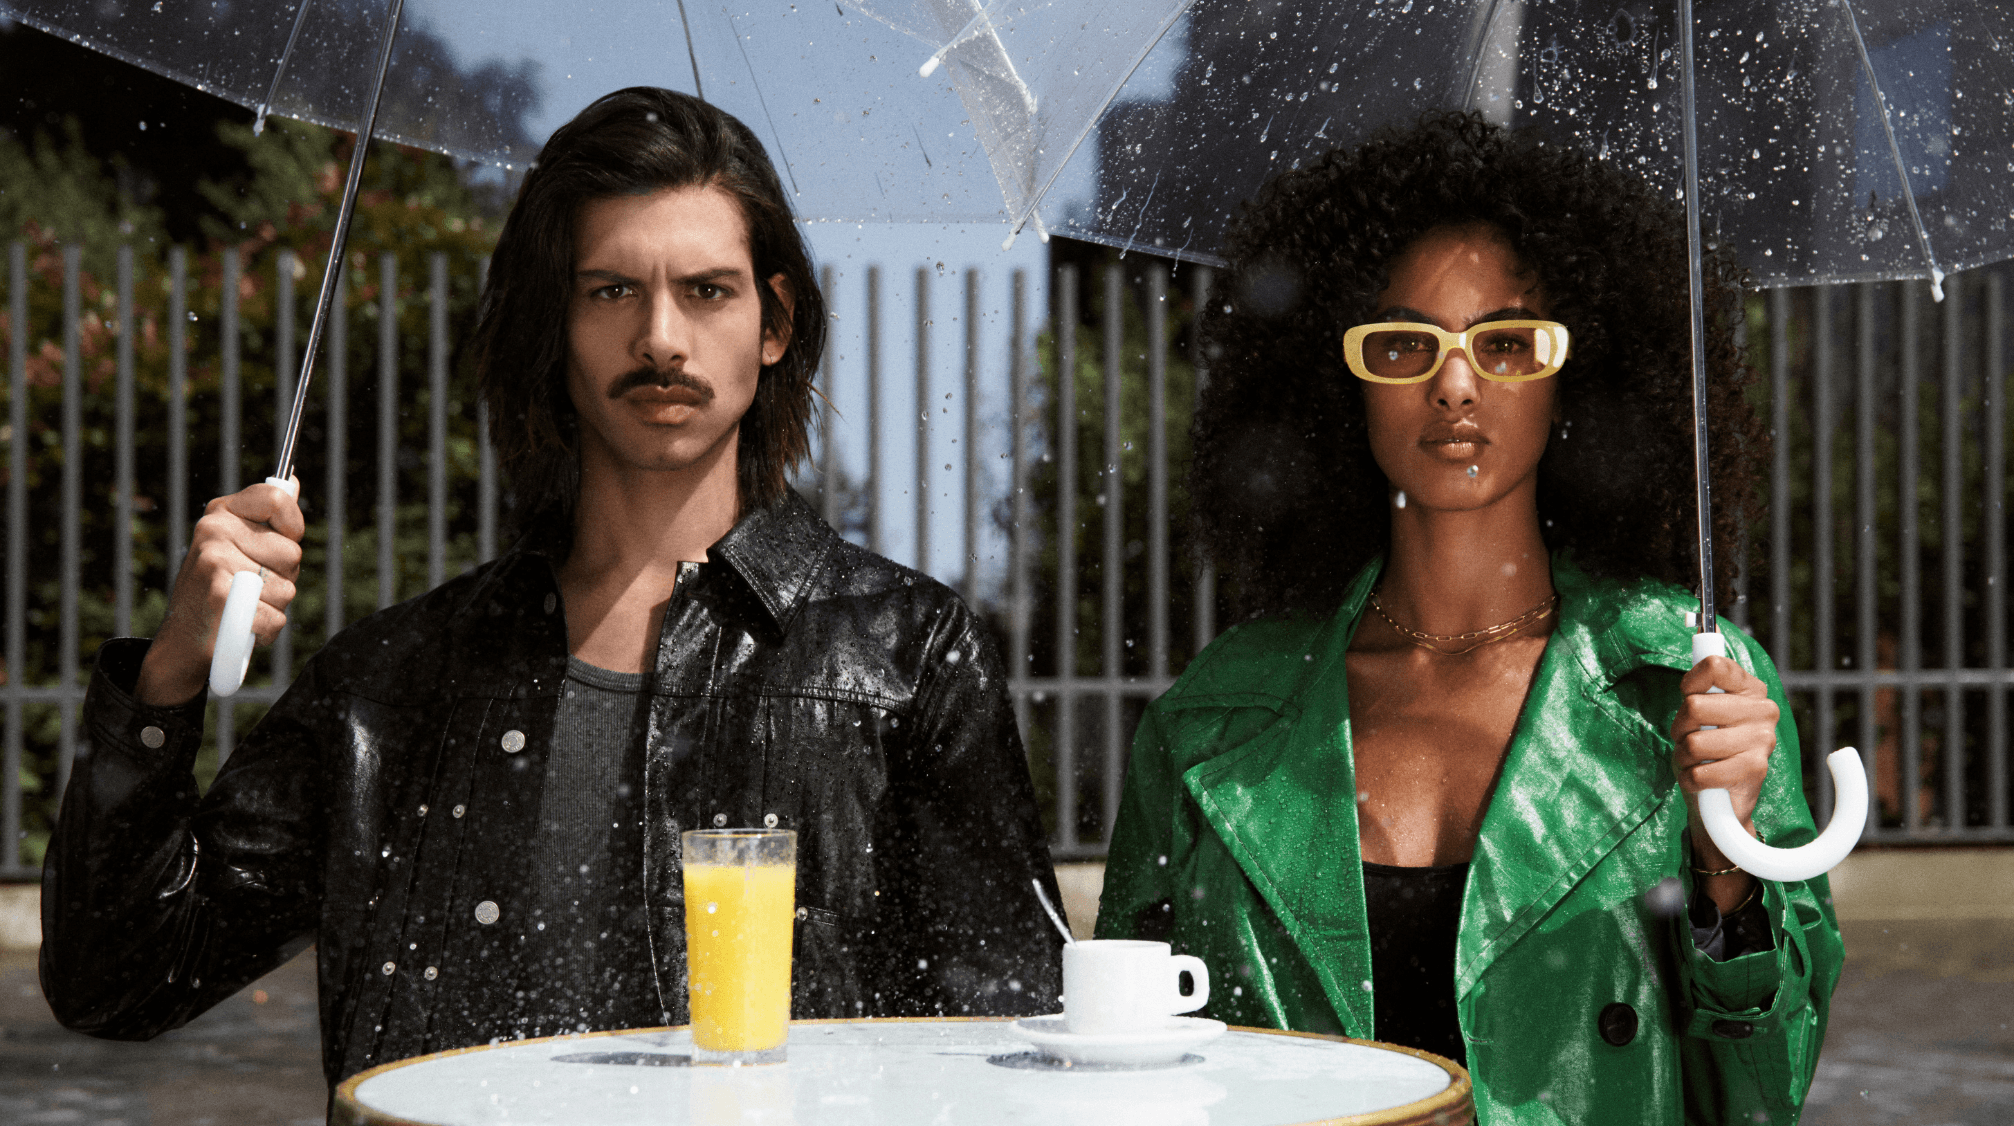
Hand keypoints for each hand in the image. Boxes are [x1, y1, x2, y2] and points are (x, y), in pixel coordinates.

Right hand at [135, 478, 303, 705]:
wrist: (181, 641)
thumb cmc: (220, 591)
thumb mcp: (237, 546)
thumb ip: (267, 518)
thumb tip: (291, 480)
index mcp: (220, 514)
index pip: (276, 498)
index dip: (292, 526)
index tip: (285, 540)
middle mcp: (213, 531)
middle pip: (292, 553)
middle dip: (282, 577)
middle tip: (249, 587)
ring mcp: (214, 562)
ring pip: (287, 589)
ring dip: (273, 606)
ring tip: (242, 605)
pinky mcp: (220, 596)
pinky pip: (276, 618)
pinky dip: (264, 630)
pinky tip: (239, 625)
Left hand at [1671, 653, 1779, 912]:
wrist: (1721, 802)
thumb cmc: (1704, 750)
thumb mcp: (1698, 712)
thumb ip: (1701, 682)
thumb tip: (1705, 638)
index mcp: (1750, 688)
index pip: (1713, 665)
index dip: (1688, 683)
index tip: (1688, 698)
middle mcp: (1763, 709)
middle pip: (1694, 704)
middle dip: (1681, 727)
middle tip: (1691, 739)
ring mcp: (1763, 739)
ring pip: (1694, 740)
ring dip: (1685, 755)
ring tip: (1699, 760)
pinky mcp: (1755, 769)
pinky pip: (1700, 770)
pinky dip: (1692, 779)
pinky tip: (1704, 779)